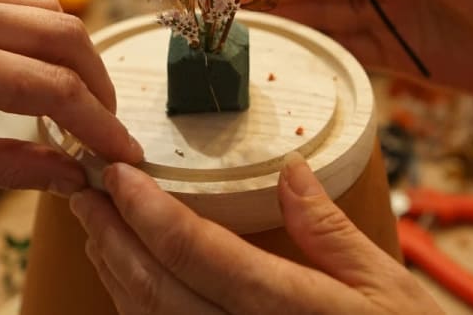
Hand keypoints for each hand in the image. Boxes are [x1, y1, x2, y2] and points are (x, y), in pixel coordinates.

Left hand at [70, 153, 441, 314]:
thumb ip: (330, 231)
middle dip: (112, 236)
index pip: (199, 255)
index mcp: (293, 309)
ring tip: (96, 226)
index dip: (148, 211)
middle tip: (84, 191)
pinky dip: (136, 310)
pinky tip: (129, 279)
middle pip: (157, 291)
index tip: (120, 173)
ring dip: (114, 272)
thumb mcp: (387, 285)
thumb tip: (289, 171)